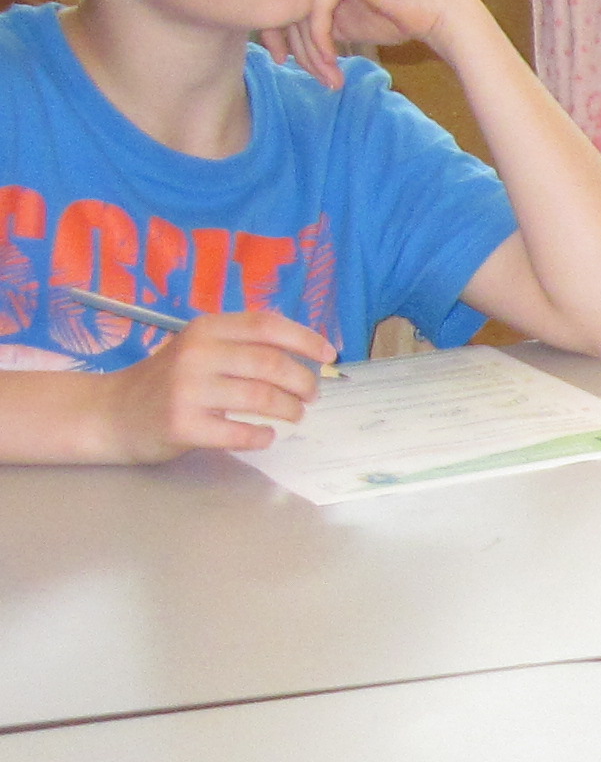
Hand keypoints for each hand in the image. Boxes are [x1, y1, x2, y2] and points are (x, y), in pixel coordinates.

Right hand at [96, 308, 334, 458]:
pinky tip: (265, 436)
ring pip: (261, 397)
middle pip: (271, 363)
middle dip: (303, 382)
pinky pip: (238, 432)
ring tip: (295, 415)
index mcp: (206, 329)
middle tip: (312, 396)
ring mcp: (187, 389)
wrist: (111, 413)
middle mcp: (196, 354)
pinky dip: (261, 436)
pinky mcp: (181, 424)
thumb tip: (306, 357)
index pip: (266, 325)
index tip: (329, 355)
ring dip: (289, 409)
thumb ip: (242, 347)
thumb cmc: (168, 381)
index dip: (305, 338)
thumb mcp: (199, 349)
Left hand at [276, 0, 485, 86]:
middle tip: (321, 79)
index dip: (275, 35)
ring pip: (299, 13)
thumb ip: (312, 25)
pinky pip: (316, 12)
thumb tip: (278, 44)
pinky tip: (335, 61)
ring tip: (331, 78)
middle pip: (285, 8)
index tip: (281, 62)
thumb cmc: (395, 17)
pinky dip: (322, 42)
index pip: (277, 0)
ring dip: (314, 54)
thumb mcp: (340, 24)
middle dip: (300, 52)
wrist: (436, 11)